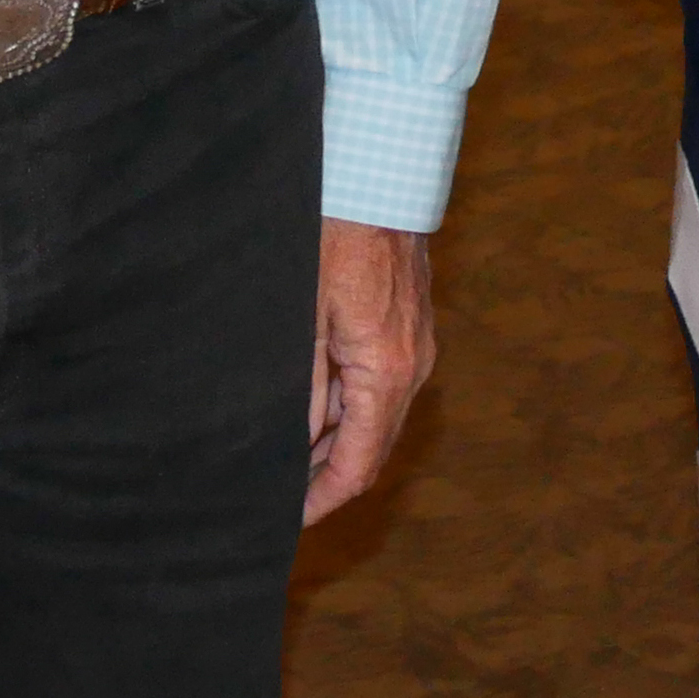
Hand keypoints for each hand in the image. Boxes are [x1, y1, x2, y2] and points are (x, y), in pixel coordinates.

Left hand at [307, 218, 436, 523]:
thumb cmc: (335, 236)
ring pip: (377, 418)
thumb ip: (303, 386)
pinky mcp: (410, 329)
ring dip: (338, 445)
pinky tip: (314, 412)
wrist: (381, 176)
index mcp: (385, 372)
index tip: (291, 521)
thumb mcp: (304, 314)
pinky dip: (350, 411)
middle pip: (373, 448)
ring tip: (288, 461)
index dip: (324, 499)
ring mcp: (416, 348)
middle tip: (282, 499)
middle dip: (329, 479)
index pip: (360, 463)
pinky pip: (381, 388)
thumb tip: (298, 446)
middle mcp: (413, 368)